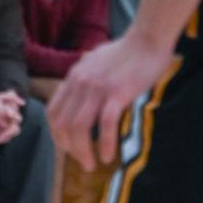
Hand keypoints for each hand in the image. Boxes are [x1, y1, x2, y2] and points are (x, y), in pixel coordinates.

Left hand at [48, 31, 172, 170]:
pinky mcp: (117, 92)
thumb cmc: (129, 50)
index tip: (68, 148)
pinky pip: (105, 124)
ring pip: (79, 127)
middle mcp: (80, 83)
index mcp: (74, 77)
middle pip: (62, 124)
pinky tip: (108, 155)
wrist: (149, 37)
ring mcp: (97, 88)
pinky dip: (105, 143)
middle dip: (68, 148)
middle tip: (82, 161)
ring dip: (82, 151)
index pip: (53, 112)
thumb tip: (84, 91)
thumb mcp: (97, 61)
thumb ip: (87, 76)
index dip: (57, 134)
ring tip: (91, 164)